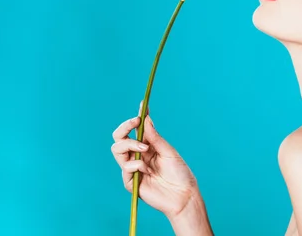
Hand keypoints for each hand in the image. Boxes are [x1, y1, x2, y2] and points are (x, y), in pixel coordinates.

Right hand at [111, 100, 199, 218]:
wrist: (183, 195)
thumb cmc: (180, 173)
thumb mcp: (169, 151)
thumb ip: (155, 138)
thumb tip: (146, 119)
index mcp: (148, 146)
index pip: (136, 130)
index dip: (136, 118)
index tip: (142, 105)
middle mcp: (138, 155)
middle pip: (119, 138)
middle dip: (124, 127)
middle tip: (136, 123)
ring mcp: (133, 168)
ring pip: (117, 150)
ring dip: (130, 144)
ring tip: (145, 149)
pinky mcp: (131, 182)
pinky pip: (126, 168)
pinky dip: (136, 165)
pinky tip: (148, 170)